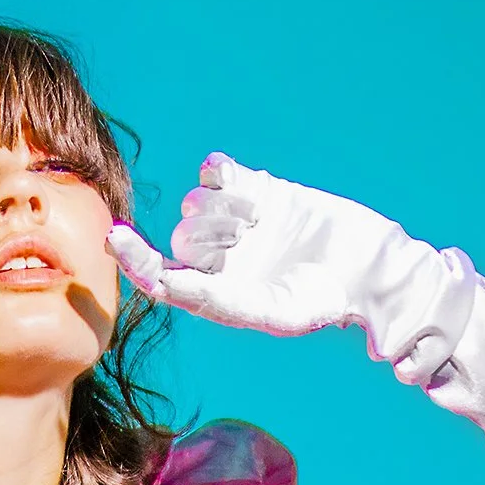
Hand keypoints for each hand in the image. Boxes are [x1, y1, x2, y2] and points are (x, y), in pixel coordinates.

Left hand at [109, 155, 423, 344]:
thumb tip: (163, 281)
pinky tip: (236, 184)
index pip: (158, 276)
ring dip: (221, 209)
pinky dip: (219, 176)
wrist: (366, 267)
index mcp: (214, 292)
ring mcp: (235, 221)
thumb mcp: (269, 310)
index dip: (134, 258)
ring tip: (257, 222)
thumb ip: (214, 298)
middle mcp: (218, 257)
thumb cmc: (319, 300)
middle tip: (243, 240)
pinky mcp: (256, 190)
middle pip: (181, 235)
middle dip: (206, 234)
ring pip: (195, 203)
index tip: (117, 236)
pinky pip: (216, 175)